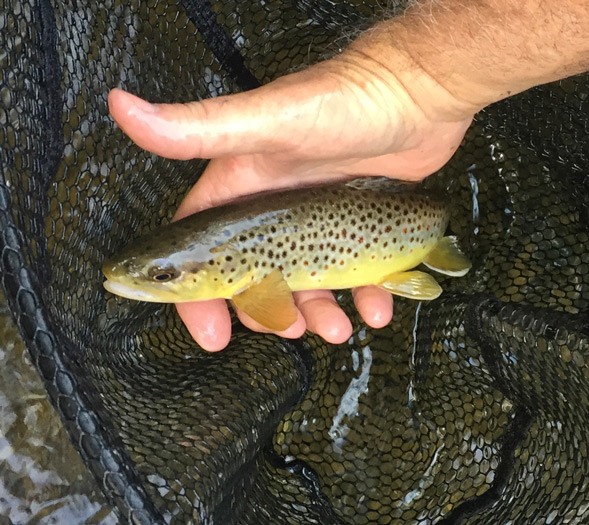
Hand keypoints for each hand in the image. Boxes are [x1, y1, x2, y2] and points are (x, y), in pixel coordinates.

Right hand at [108, 48, 475, 350]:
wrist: (420, 92)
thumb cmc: (343, 102)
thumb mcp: (269, 120)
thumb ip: (201, 127)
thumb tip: (121, 105)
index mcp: (244, 188)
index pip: (204, 249)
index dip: (199, 295)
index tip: (210, 334)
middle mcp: (277, 208)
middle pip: (258, 278)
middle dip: (270, 312)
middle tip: (292, 330)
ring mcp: (320, 219)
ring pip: (310, 283)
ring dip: (321, 313)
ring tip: (340, 329)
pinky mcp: (360, 225)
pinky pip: (358, 274)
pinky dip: (367, 297)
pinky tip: (379, 307)